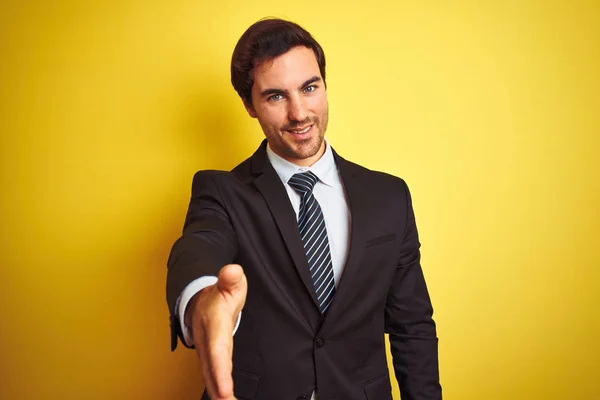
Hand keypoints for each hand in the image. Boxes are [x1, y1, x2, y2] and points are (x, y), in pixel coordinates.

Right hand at [185, 264, 246, 399]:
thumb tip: (232, 271)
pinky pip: (213, 377)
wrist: (197, 300)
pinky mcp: (209, 359)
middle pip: (212, 370)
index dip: (220, 370)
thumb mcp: (228, 283)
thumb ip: (231, 279)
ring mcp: (206, 352)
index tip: (225, 390)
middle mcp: (207, 343)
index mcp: (213, 326)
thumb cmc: (217, 295)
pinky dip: (219, 391)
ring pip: (210, 377)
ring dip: (219, 392)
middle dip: (219, 390)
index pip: (217, 351)